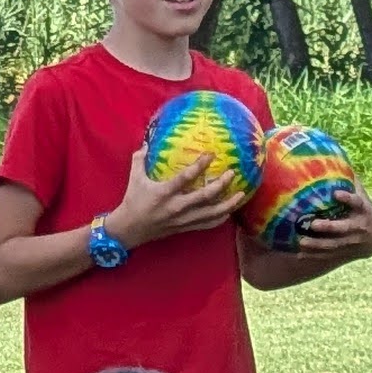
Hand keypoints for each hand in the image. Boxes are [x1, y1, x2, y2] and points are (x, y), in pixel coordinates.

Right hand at [110, 151, 242, 244]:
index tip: (211, 154)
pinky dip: (220, 218)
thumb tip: (147, 143)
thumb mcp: (134, 178)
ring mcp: (183, 219)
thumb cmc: (133, 201)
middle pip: (205, 196)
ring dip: (228, 204)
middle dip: (221, 184)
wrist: (130, 229)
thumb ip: (140, 159)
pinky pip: (208, 224)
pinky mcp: (186, 228)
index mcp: (164, 192)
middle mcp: (177, 207)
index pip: (186, 177)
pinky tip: (229, 211)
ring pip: (211, 213)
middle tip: (232, 173)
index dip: (200, 165)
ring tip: (241, 194)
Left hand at [278, 183, 371, 259]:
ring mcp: (352, 242)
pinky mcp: (344, 252)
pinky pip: (328, 255)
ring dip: (317, 244)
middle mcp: (359, 227)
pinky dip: (314, 255)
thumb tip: (336, 157)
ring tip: (301, 241)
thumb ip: (351, 181)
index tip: (336, 194)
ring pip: (334, 245)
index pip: (357, 202)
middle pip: (343, 229)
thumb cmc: (364, 210)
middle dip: (328, 227)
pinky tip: (299, 253)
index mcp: (363, 210)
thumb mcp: (363, 195)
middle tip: (313, 224)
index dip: (348, 198)